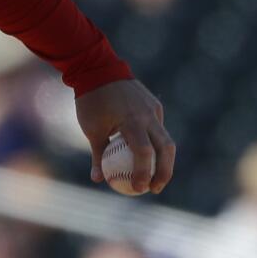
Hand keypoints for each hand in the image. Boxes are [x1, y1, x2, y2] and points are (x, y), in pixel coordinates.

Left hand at [75, 79, 174, 193]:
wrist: (97, 68)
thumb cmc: (90, 100)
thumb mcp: (91, 129)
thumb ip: (98, 155)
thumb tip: (98, 180)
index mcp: (132, 121)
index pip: (144, 153)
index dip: (144, 173)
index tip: (139, 188)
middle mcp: (148, 115)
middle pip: (166, 149)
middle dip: (164, 172)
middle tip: (154, 188)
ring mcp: (153, 108)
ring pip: (166, 138)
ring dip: (163, 159)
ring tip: (154, 176)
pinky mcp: (154, 104)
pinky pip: (158, 127)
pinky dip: (155, 142)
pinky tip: (146, 153)